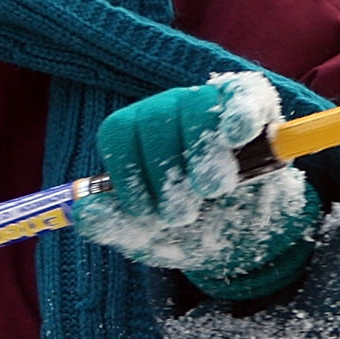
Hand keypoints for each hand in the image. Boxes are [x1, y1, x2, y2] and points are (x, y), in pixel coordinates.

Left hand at [73, 72, 318, 300]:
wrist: (248, 241)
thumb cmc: (191, 230)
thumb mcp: (148, 238)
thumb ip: (113, 225)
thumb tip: (83, 209)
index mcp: (140, 134)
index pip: (119, 131)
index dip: (128, 174)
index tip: (146, 213)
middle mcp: (174, 109)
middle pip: (155, 118)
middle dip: (165, 174)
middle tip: (182, 214)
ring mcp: (216, 104)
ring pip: (196, 107)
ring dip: (201, 155)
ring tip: (213, 191)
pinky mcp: (257, 109)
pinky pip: (244, 97)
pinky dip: (239, 113)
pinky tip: (235, 136)